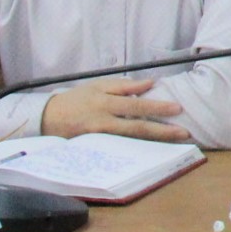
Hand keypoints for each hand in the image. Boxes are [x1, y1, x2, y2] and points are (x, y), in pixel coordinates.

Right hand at [39, 77, 191, 140]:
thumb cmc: (76, 99)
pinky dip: (138, 148)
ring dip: (154, 141)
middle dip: (162, 131)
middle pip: (137, 128)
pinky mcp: (96, 148)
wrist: (46, 119)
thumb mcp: (98, 86)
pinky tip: (154, 148)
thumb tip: (150, 83)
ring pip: (131, 140)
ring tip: (175, 140)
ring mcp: (100, 138)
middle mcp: (104, 122)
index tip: (177, 108)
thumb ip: (124, 86)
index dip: (157, 108)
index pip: (136, 106)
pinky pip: (121, 148)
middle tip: (184, 132)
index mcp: (105, 103)